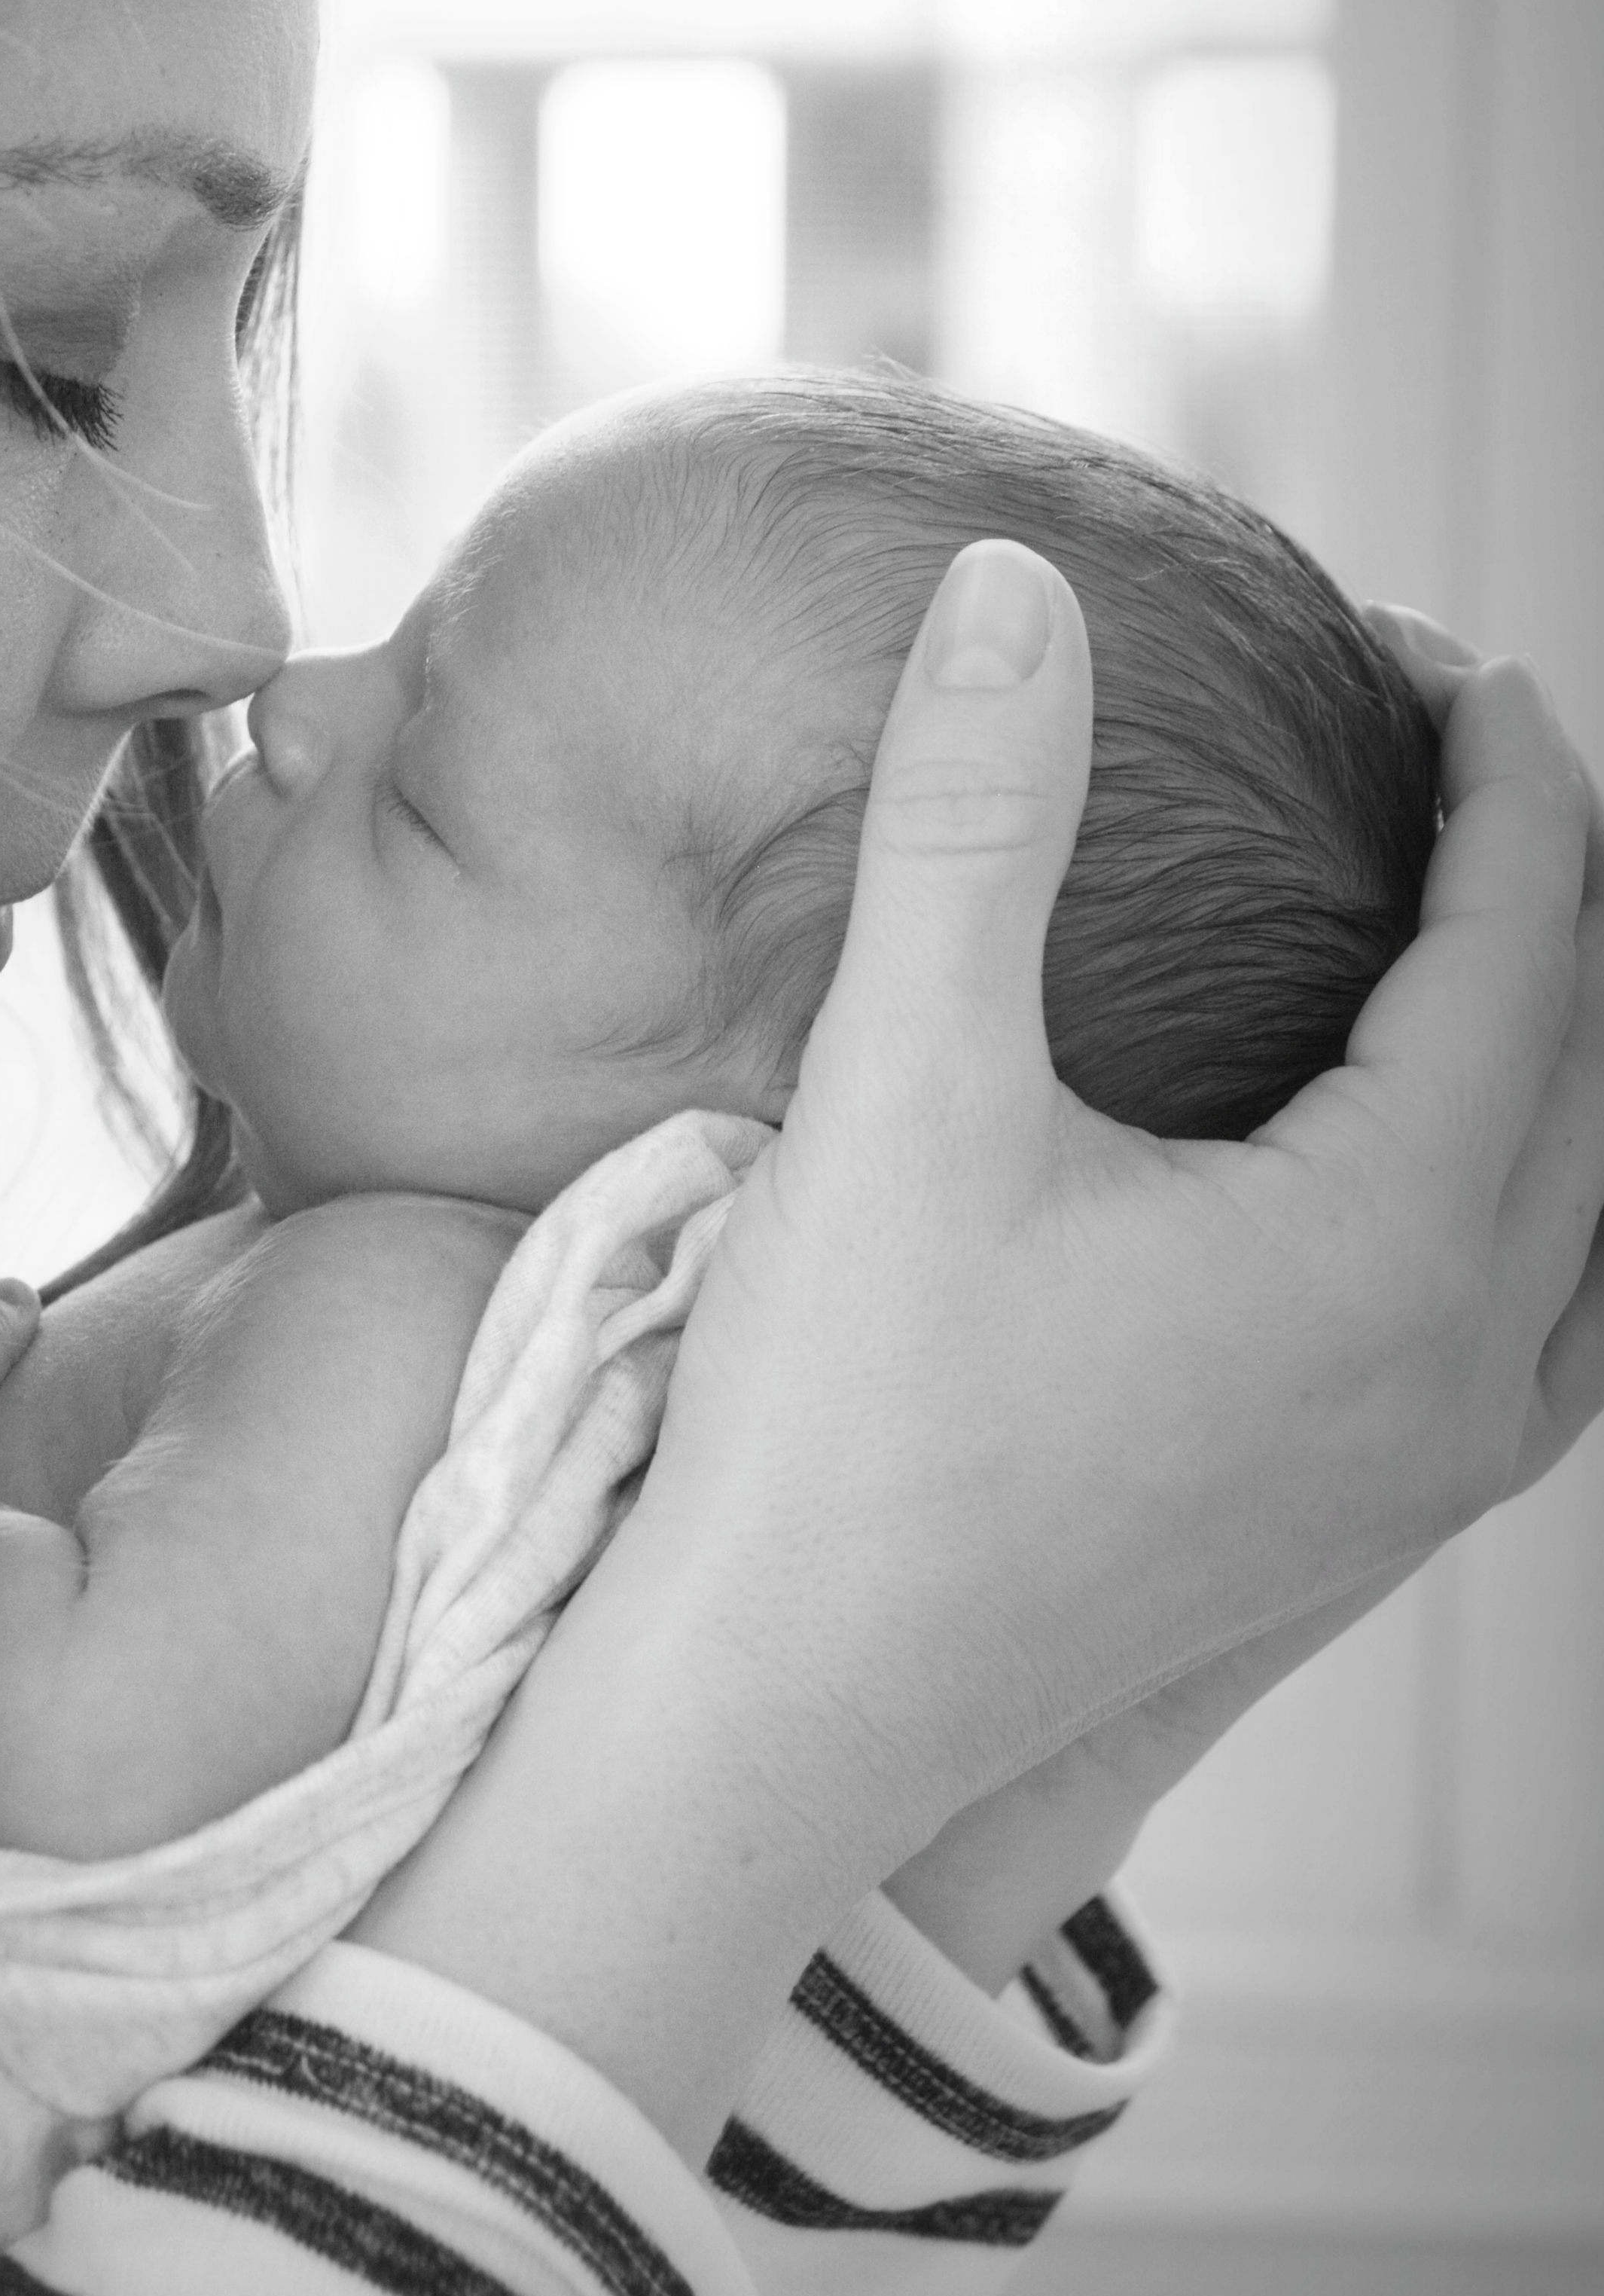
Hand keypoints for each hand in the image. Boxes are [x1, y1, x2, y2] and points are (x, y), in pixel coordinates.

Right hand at [363, 542, 1603, 2155]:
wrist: (774, 1714)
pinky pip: (1543, 1327)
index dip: (1502, 771)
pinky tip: (1444, 1168)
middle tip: (1442, 749)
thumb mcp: (898, 1090)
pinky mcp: (1355, 1525)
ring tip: (1469, 930)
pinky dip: (1536, 1200)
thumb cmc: (831, 1422)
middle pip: (1597, 1064)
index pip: (1526, 942)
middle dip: (1542, 885)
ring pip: (1593, 1210)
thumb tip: (1007, 581)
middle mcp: (1457, 1364)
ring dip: (1561, 1047)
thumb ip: (969, 819)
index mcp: (1390, 1243)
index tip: (1426, 650)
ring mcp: (1423, 1468)